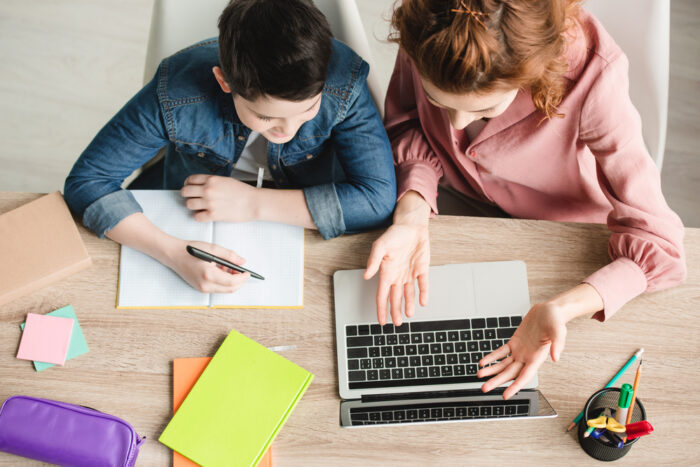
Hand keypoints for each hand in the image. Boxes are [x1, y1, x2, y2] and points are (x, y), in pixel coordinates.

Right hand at [164, 239, 249, 293]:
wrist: (173, 255)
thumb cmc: (190, 250)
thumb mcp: (212, 248)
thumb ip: (229, 256)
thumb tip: (242, 262)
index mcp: (208, 274)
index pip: (232, 282)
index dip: (242, 278)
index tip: (247, 272)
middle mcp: (205, 285)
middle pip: (230, 289)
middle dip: (239, 281)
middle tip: (242, 271)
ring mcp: (202, 288)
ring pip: (224, 290)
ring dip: (231, 281)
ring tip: (228, 268)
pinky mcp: (200, 288)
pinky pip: (217, 288)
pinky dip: (223, 281)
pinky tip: (221, 271)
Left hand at [181, 174, 258, 222]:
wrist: (253, 202)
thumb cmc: (243, 192)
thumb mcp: (225, 180)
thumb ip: (211, 182)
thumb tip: (200, 186)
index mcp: (211, 179)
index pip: (190, 180)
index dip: (188, 184)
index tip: (190, 188)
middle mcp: (208, 190)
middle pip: (185, 192)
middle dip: (188, 195)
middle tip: (193, 198)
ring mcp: (209, 203)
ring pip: (189, 204)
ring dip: (193, 206)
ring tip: (201, 207)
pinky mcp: (213, 215)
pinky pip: (197, 217)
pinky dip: (199, 216)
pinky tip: (205, 214)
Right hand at [363, 192, 431, 325]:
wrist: (411, 226)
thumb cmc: (394, 234)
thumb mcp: (380, 246)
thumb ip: (373, 261)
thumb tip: (366, 275)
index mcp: (386, 272)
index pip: (382, 295)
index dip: (381, 308)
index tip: (381, 321)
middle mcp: (397, 276)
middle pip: (395, 298)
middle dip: (395, 311)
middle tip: (397, 323)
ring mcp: (410, 273)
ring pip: (409, 294)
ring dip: (408, 305)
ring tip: (409, 315)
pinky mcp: (422, 269)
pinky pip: (422, 284)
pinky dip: (423, 293)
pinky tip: (422, 302)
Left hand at [477, 302, 566, 398]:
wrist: (549, 311)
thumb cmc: (555, 321)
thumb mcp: (558, 331)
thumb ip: (558, 344)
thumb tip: (556, 358)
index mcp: (537, 358)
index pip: (524, 376)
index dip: (515, 386)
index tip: (505, 395)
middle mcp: (527, 357)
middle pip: (510, 373)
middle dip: (497, 381)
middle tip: (484, 388)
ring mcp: (520, 351)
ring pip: (503, 364)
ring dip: (491, 370)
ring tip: (479, 375)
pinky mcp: (514, 342)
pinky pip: (501, 353)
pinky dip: (492, 358)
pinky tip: (483, 362)